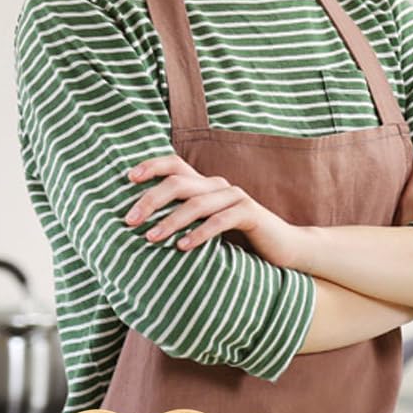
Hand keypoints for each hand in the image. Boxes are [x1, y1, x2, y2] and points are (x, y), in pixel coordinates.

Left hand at [123, 153, 302, 268]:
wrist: (284, 247)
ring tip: (150, 238)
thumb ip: (183, 220)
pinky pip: (221, 220)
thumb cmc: (239, 240)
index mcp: (205, 185)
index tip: (128, 179)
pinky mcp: (250, 213)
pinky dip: (199, 233)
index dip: (151, 166)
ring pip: (197, 203)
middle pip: (179, 183)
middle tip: (129, 220)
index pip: (174, 165)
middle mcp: (218, 185)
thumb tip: (142, 226)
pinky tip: (182, 247)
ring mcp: (235, 197)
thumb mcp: (207, 226)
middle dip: (150, 200)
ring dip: (170, 221)